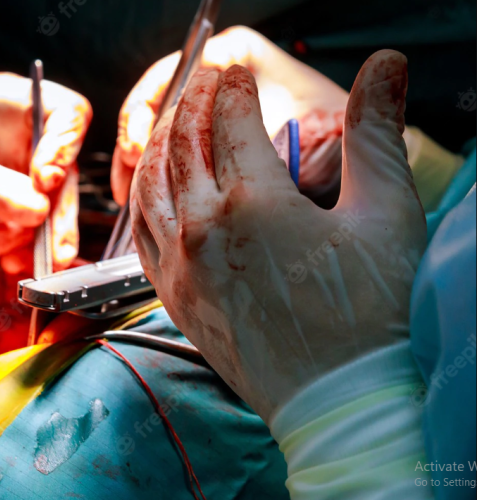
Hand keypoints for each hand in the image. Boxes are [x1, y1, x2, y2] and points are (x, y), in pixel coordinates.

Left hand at [0, 73, 91, 273]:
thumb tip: (40, 213)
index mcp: (15, 102)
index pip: (69, 115)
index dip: (67, 148)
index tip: (46, 181)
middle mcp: (26, 132)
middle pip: (65, 170)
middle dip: (58, 215)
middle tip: (53, 253)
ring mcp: (19, 164)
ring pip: (49, 202)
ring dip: (36, 236)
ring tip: (11, 260)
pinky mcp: (10, 192)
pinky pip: (28, 219)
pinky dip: (21, 241)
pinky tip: (7, 257)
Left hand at [130, 51, 424, 419]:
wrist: (340, 403)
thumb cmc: (373, 316)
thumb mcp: (384, 214)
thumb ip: (374, 134)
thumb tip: (385, 68)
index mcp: (252, 202)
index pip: (231, 119)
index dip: (234, 87)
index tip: (238, 73)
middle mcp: (202, 229)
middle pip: (184, 143)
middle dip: (194, 102)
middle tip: (207, 82)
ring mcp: (180, 265)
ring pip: (151, 183)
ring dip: (161, 142)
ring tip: (177, 121)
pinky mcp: (173, 296)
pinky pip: (141, 232)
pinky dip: (143, 195)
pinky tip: (155, 185)